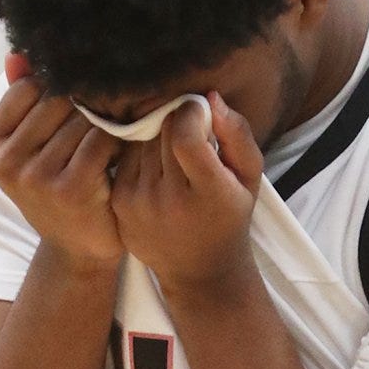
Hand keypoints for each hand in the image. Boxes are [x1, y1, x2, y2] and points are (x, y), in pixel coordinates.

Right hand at [0, 64, 121, 269]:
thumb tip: (17, 53)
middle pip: (57, 99)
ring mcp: (36, 178)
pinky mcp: (70, 189)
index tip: (77, 100)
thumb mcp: (31, 145)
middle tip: (105, 111)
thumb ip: (23, 99)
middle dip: (86, 101)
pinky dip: (118, 139)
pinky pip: (102, 138)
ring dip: (106, 119)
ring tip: (114, 131)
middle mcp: (7, 163)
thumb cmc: (57, 184)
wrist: (79, 247)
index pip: (28, 87)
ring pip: (82, 117)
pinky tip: (121, 149)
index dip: (59, 86)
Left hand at [110, 92, 262, 293]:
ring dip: (156, 134)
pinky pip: (126, 158)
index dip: (191, 113)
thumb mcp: (249, 177)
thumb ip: (236, 133)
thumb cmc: (229, 216)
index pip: (185, 135)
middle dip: (176, 120)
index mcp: (207, 193)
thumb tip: (209, 97)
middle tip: (188, 127)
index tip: (200, 112)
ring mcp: (139, 204)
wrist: (199, 271)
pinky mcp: (120, 205)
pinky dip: (139, 152)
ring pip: (140, 141)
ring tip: (173, 149)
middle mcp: (168, 201)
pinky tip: (156, 164)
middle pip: (161, 132)